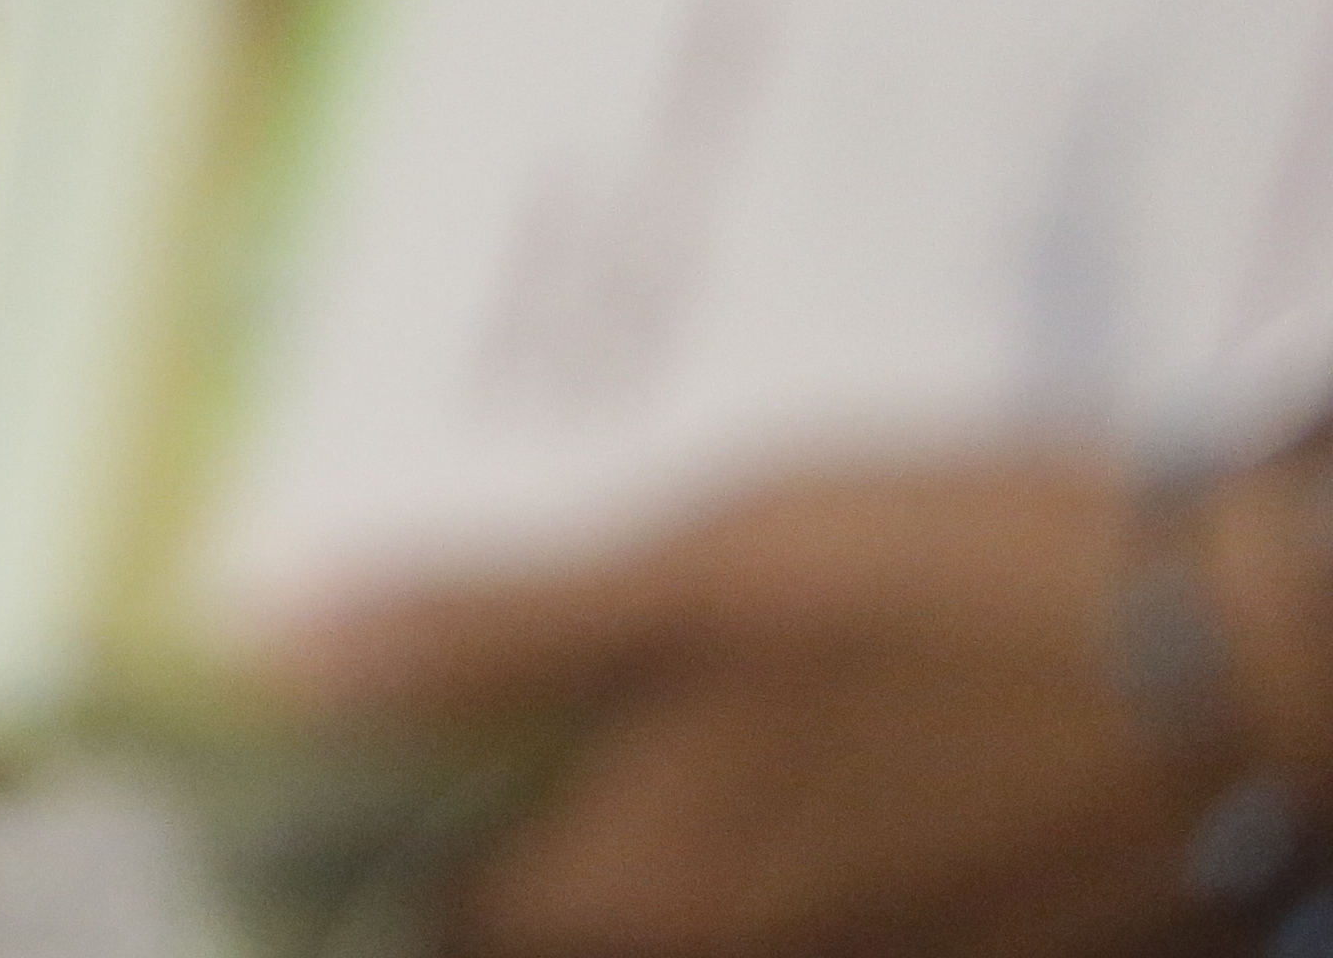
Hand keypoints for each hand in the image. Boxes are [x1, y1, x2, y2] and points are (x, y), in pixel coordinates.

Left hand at [283, 456, 1211, 957]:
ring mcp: (865, 957)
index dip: (345, 823)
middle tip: (465, 677)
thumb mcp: (704, 573)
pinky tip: (775, 721)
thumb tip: (259, 650)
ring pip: (684, 902)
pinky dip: (752, 829)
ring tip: (630, 678)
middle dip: (484, 815)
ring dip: (630, 810)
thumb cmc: (963, 598)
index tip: (302, 730)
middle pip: (548, 914)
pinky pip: (807, 899)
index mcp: (642, 892)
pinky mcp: (968, 935)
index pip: (427, 907)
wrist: (1259, 653)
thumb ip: (486, 631)